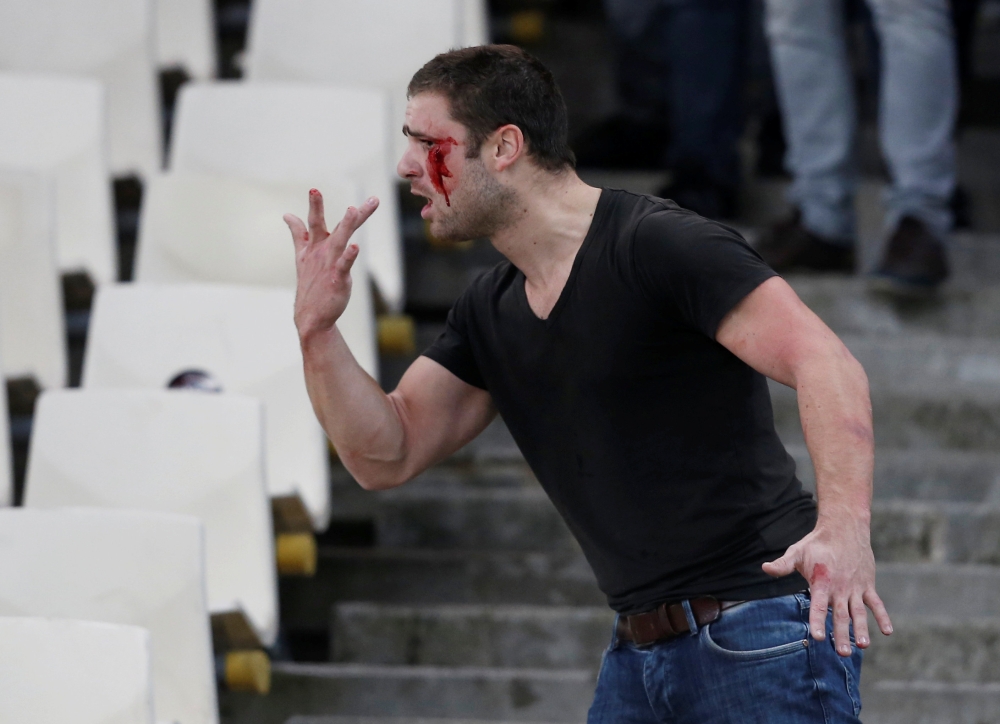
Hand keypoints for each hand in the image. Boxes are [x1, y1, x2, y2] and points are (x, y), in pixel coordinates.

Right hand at [285, 189, 378, 337]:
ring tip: (352, 209)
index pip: (313, 222)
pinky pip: (344, 265)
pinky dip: (349, 256)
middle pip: (320, 226)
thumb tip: (287, 214)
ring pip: (339, 240)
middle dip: (317, 207)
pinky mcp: (338, 279)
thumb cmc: (311, 284)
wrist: (312, 316)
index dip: (314, 206)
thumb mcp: (302, 256)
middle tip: (314, 190)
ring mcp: (328, 265)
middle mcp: (320, 253)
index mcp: (312, 247)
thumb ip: (298, 234)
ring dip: (346, 224)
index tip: (314, 189)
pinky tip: (355, 246)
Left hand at [762, 518, 892, 656]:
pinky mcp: (868, 585)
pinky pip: (876, 603)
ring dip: (862, 630)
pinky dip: (883, 616)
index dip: (818, 621)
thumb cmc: (817, 543)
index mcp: (822, 581)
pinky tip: (888, 631)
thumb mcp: (797, 552)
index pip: (819, 605)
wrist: (844, 527)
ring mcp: (855, 587)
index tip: (818, 637)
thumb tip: (764, 568)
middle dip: (842, 635)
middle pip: (841, 615)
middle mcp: (840, 587)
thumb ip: (783, 565)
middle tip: (842, 653)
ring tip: (863, 646)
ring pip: (859, 612)